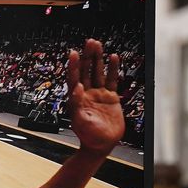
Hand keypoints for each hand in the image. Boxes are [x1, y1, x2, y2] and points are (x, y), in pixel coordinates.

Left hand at [65, 38, 123, 153]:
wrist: (102, 145)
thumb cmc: (89, 136)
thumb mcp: (80, 121)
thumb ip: (77, 105)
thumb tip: (77, 88)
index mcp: (77, 98)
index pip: (74, 78)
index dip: (74, 65)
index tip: (74, 53)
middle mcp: (87, 93)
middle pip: (87, 70)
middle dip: (88, 56)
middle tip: (89, 42)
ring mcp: (99, 94)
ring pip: (98, 72)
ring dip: (98, 58)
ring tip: (98, 44)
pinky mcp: (111, 97)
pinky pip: (112, 80)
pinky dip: (113, 68)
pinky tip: (113, 57)